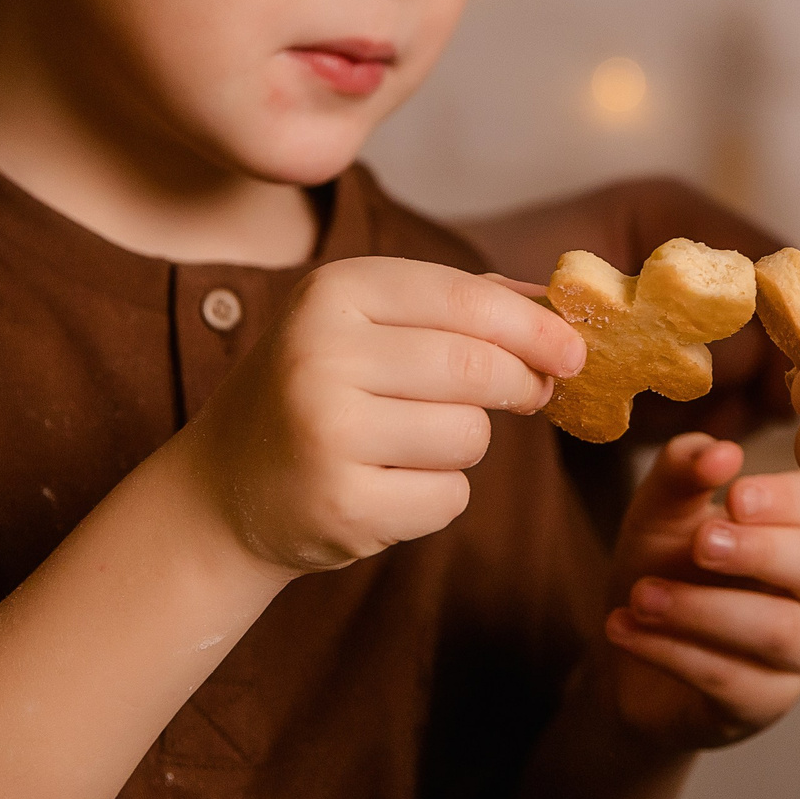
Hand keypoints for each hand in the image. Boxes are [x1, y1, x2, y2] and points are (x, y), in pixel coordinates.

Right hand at [176, 258, 584, 574]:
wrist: (225, 488)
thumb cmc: (320, 391)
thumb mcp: (366, 324)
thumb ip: (459, 305)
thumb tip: (556, 303)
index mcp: (332, 292)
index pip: (464, 300)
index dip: (533, 327)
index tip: (574, 350)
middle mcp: (321, 355)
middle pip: (476, 369)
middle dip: (521, 385)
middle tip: (532, 395)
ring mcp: (326, 433)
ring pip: (468, 436)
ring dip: (465, 444)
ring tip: (410, 443)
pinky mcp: (341, 506)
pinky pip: (448, 497)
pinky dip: (437, 496)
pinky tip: (386, 486)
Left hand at [600, 433, 799, 750]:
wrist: (628, 654)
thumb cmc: (664, 568)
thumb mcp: (661, 514)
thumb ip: (682, 473)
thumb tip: (720, 452)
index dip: (781, 503)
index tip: (734, 496)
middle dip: (758, 554)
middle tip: (700, 542)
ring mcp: (799, 654)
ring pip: (777, 632)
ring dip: (703, 611)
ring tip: (642, 596)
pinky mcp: (765, 704)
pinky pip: (733, 681)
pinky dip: (674, 653)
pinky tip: (625, 628)